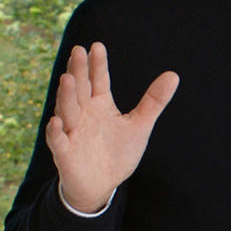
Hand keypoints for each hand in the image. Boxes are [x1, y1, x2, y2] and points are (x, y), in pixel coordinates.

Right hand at [45, 42, 178, 210]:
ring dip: (66, 95)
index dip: (98, 65)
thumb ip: (154, 101)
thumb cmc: (118, 152)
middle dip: (79, 71)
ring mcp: (72, 132)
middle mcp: (83, 114)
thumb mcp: (140, 125)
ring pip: (67, 110)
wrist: (102, 185)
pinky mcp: (64, 153)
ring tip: (67, 78)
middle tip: (78, 50)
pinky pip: (58, 141)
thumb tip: (173, 74)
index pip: (98, 81)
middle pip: (80, 89)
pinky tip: (56, 121)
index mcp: (100, 105)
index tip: (97, 46)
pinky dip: (56, 132)